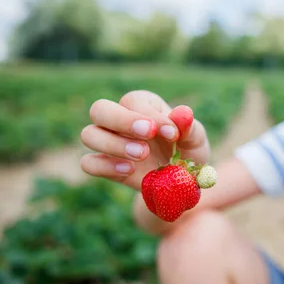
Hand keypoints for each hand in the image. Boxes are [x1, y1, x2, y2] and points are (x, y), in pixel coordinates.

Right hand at [80, 90, 209, 190]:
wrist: (182, 181)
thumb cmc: (187, 150)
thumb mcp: (195, 139)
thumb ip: (189, 127)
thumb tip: (183, 113)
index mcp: (142, 104)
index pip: (134, 102)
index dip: (151, 116)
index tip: (172, 133)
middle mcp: (119, 120)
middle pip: (99, 109)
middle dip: (121, 121)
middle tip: (148, 135)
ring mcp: (109, 143)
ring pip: (89, 135)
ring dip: (113, 144)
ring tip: (142, 155)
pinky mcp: (105, 166)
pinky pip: (88, 163)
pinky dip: (105, 166)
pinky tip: (129, 170)